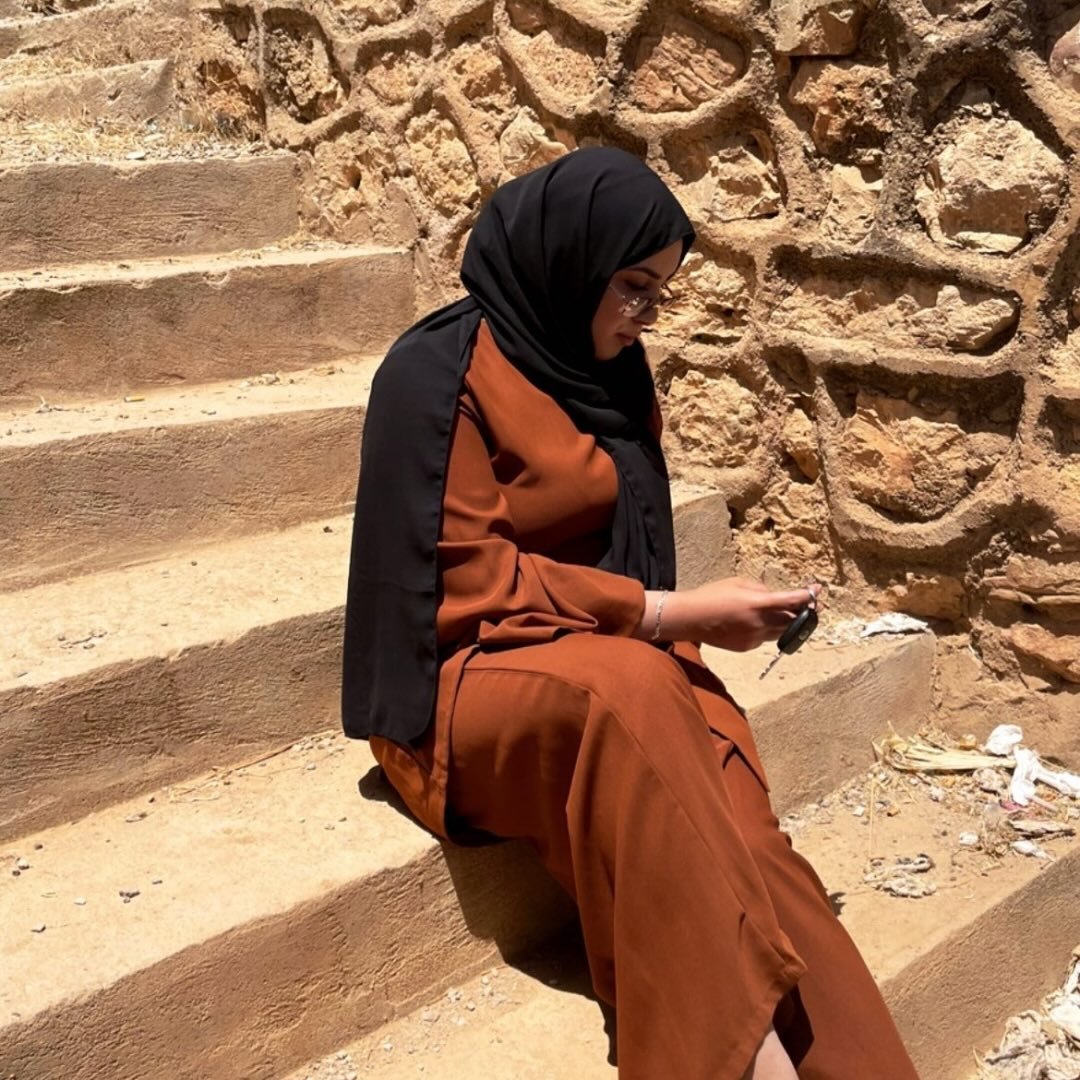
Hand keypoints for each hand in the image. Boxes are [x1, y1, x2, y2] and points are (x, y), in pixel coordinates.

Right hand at [640, 578, 821, 651]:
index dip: (808, 596)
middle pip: (792, 620)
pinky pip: (764, 638)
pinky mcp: (747, 647)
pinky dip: (767, 630)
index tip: (817, 591)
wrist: (691, 618)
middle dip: (804, 613)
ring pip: (781, 632)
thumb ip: (760, 589)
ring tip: (788, 614)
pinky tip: (755, 622)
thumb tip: (774, 596)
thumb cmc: (711, 595)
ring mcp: (754, 638)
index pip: (792, 601)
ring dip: (787, 623)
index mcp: (758, 603)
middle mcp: (759, 623)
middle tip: (813, 605)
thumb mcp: (738, 583)